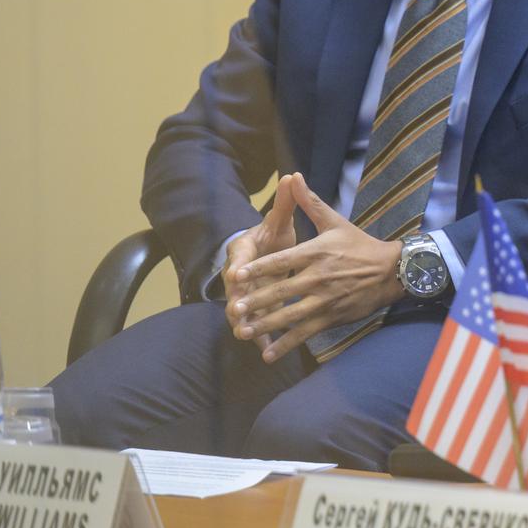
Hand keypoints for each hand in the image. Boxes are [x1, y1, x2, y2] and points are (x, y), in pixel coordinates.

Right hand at [222, 175, 299, 345]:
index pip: (239, 259)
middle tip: (236, 314)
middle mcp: (240, 275)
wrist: (265, 253)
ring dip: (246, 324)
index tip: (237, 275)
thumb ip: (284, 203)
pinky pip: (258, 324)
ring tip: (247, 337)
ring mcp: (247, 294)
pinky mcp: (257, 309)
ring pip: (244, 311)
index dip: (238, 267)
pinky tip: (268, 351)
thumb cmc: (272, 236)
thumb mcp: (278, 221)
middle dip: (236, 302)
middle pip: (236, 291)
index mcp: (244, 251)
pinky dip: (262, 337)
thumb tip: (292, 176)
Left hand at [228, 172, 405, 362]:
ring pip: (291, 315)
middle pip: (282, 290)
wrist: (392, 270)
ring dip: (266, 325)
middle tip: (234, 309)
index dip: (259, 268)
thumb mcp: (335, 222)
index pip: (282, 260)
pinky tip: (269, 353)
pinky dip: (287, 343)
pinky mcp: (332, 316)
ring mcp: (326, 299)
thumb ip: (310, 203)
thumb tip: (294, 177)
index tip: (237, 275)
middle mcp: (319, 277)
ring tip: (244, 332)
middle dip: (256, 301)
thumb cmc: (360, 245)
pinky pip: (306, 332)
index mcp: (317, 252)